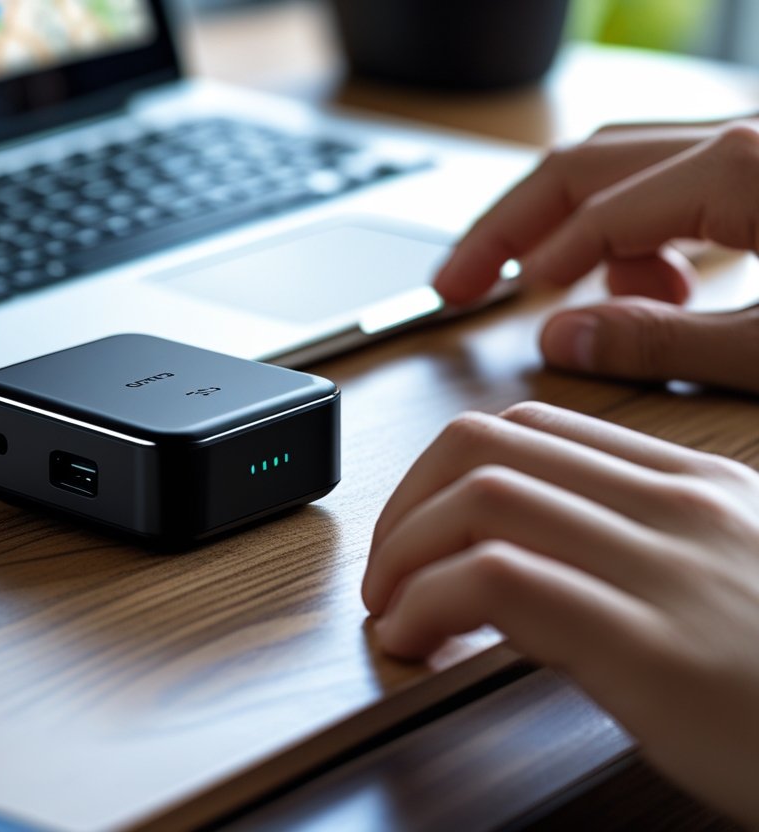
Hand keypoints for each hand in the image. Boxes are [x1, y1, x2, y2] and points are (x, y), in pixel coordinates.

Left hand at [363, 402, 758, 825]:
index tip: (417, 529)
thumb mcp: (737, 587)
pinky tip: (415, 641)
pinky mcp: (653, 648)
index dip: (443, 473)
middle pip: (487, 446)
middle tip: (388, 570)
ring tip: (392, 608)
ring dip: (402, 551)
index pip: (530, 430)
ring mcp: (671, 568)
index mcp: (701, 487)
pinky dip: (425, 603)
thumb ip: (646, 551)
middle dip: (405, 503)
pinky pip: (497, 581)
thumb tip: (526, 559)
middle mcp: (683, 508)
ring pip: (482, 497)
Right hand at [433, 119, 758, 392]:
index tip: (476, 301)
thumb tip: (561, 340)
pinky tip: (655, 278)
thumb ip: (666, 344)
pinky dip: (635, 219)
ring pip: (623, 161)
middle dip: (511, 226)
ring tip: (575, 293)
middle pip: (585, 163)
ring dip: (575, 224)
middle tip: (456, 278)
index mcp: (739, 169)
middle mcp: (743, 135)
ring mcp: (755, 138)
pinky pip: (673, 169)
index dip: (532, 265)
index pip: (596, 215)